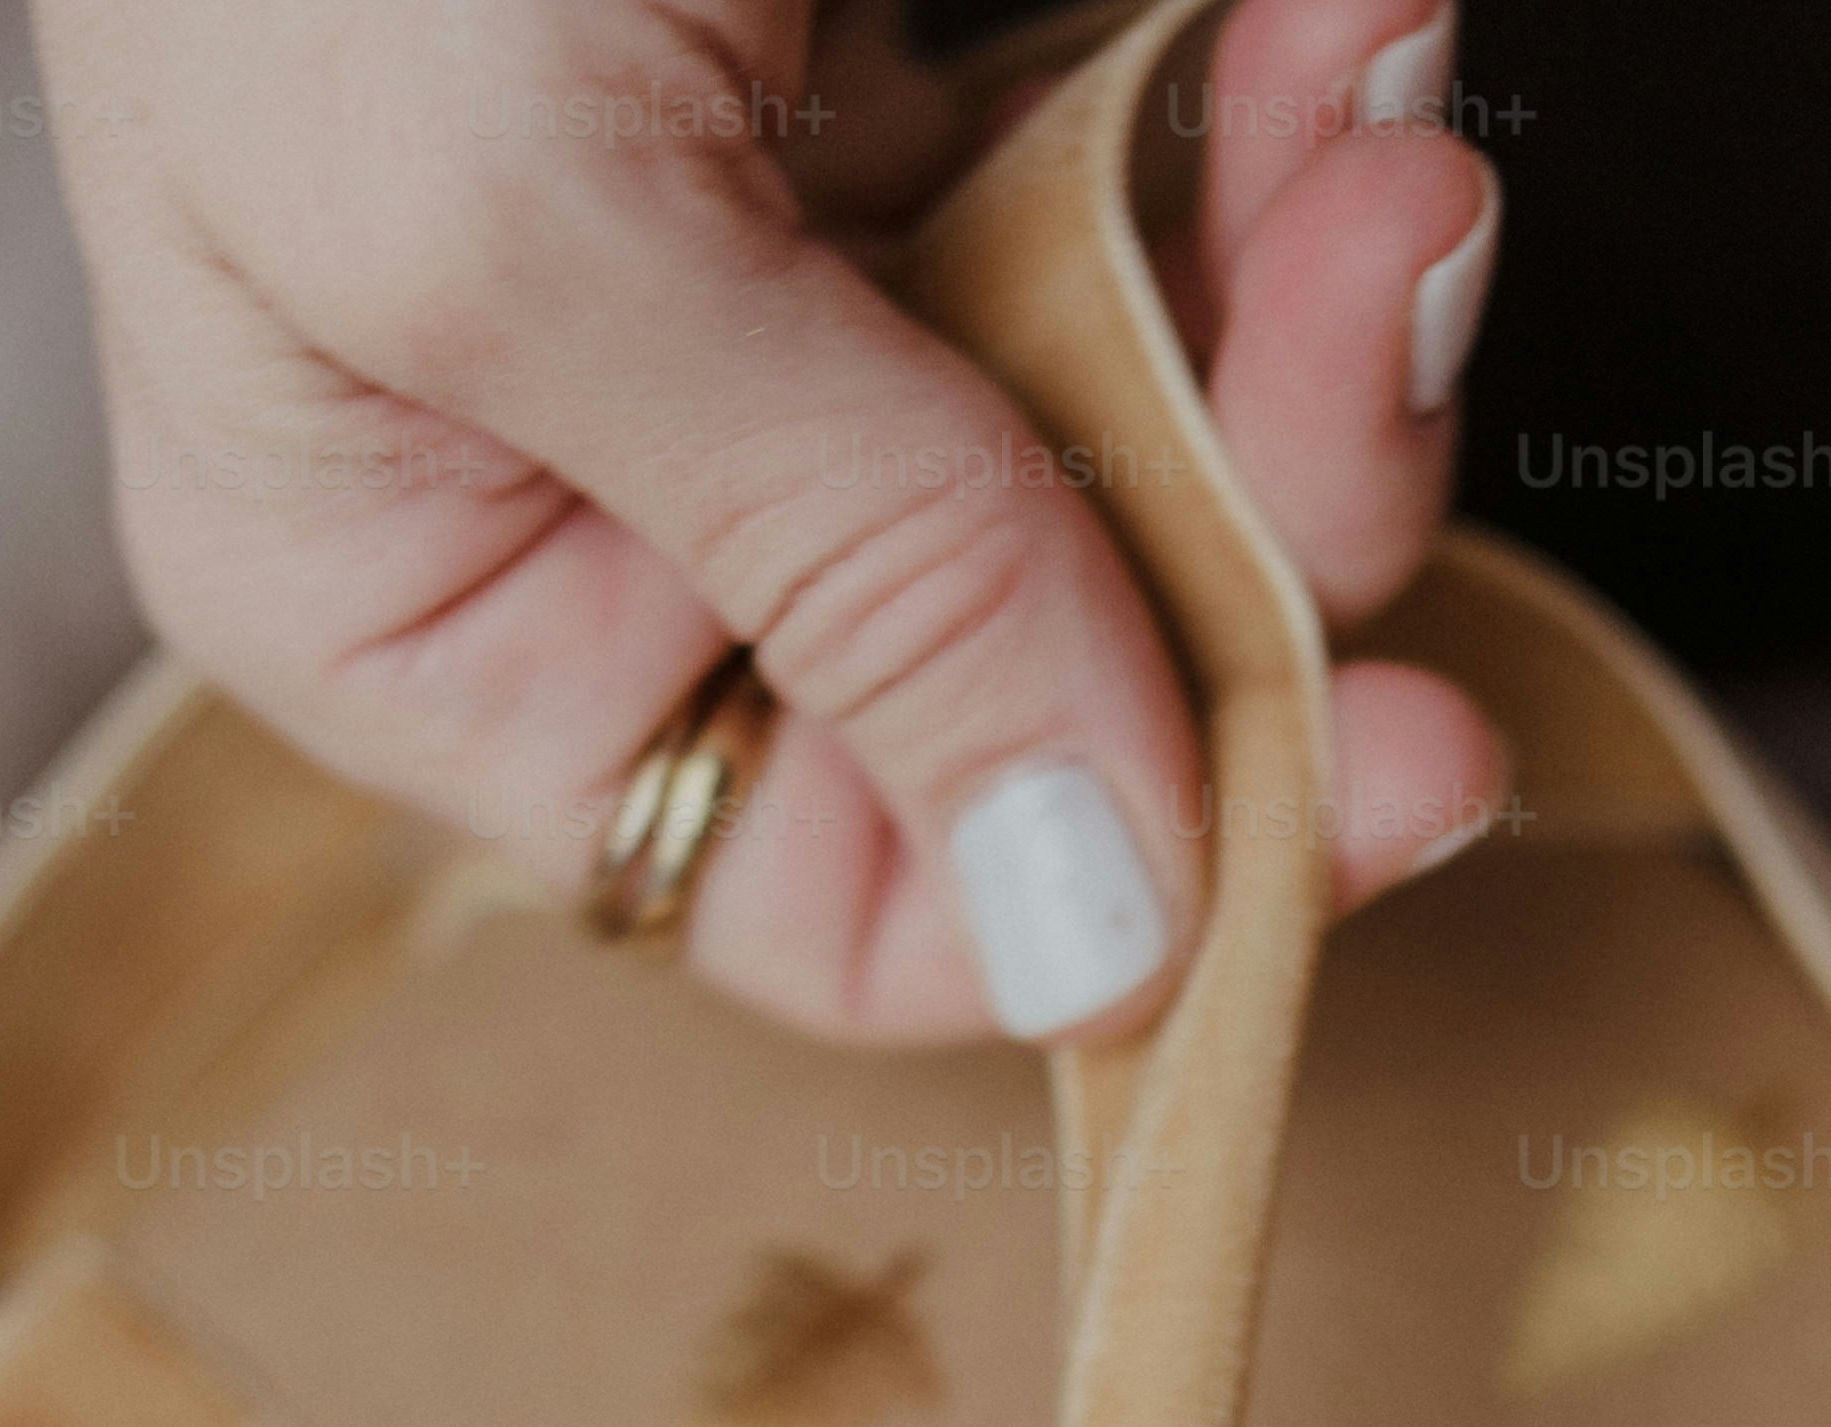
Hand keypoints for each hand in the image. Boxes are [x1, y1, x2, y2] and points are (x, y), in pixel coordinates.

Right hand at [34, 0, 1510, 1044]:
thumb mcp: (519, 222)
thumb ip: (830, 562)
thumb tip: (1094, 931)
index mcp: (437, 596)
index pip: (833, 894)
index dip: (1126, 872)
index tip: (1387, 763)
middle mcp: (629, 487)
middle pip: (1070, 663)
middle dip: (1276, 485)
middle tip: (1394, 264)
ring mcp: (795, 277)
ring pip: (1177, 423)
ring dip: (1325, 265)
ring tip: (1382, 73)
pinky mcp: (934, 77)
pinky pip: (1184, 182)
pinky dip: (1294, 98)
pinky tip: (1343, 9)